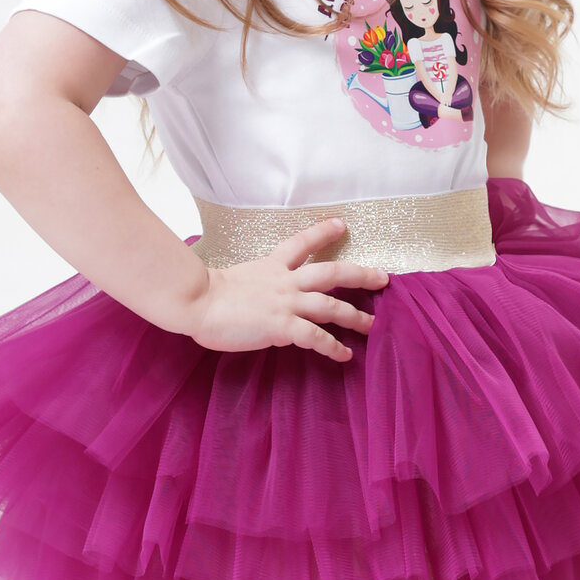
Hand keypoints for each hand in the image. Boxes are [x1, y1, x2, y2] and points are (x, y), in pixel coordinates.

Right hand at [183, 218, 389, 362]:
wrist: (196, 300)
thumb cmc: (204, 294)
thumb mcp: (236, 282)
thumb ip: (258, 291)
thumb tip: (273, 313)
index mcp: (272, 266)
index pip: (302, 243)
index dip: (323, 233)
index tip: (341, 224)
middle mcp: (285, 281)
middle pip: (332, 271)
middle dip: (361, 274)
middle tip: (383, 278)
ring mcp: (286, 303)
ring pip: (331, 305)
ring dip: (355, 316)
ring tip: (372, 325)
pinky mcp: (282, 326)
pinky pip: (315, 337)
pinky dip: (333, 346)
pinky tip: (345, 355)